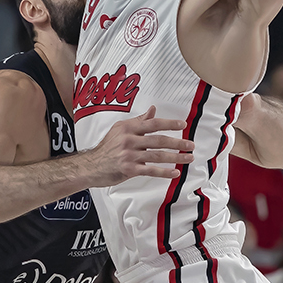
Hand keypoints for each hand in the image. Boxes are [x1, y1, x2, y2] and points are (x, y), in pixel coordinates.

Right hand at [80, 106, 195, 182]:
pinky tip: (175, 172)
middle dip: (178, 142)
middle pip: (159, 140)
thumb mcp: (120, 129)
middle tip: (191, 144)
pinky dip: (164, 172)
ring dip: (176, 157)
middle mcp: (129, 140)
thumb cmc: (106, 148)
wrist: (91, 166)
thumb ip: (138, 121)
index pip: (153, 123)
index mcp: (128, 128)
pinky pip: (151, 170)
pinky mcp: (129, 169)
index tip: (182, 125)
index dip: (169, 123)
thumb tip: (152, 110)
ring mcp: (129, 155)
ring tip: (188, 158)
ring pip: (157, 155)